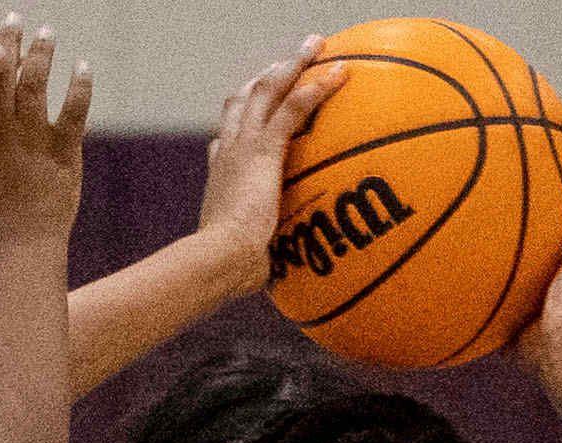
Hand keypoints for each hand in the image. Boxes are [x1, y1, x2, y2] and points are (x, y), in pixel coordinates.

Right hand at [0, 21, 94, 244]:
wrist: (14, 247)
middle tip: (14, 17)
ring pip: (36, 83)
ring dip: (42, 54)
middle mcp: (2, 129)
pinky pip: (74, 109)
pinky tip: (83, 66)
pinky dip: (80, 84)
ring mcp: (33, 138)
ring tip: (47, 33)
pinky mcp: (62, 151)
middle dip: (9, 41)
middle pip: (4, 74)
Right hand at [196, 43, 343, 282]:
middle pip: (244, 99)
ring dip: (294, 63)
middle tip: (292, 59)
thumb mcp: (245, 260)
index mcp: (220, 175)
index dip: (240, 119)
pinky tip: (341, 74)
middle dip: (269, 75)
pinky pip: (294, 107)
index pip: (226, 137)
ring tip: (317, 45)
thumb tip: (269, 278)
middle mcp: (228, 151)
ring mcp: (243, 146)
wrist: (220, 260)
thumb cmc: (230, 271)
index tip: (256, 108)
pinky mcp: (263, 149)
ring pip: (268, 90)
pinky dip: (318, 87)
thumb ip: (259, 257)